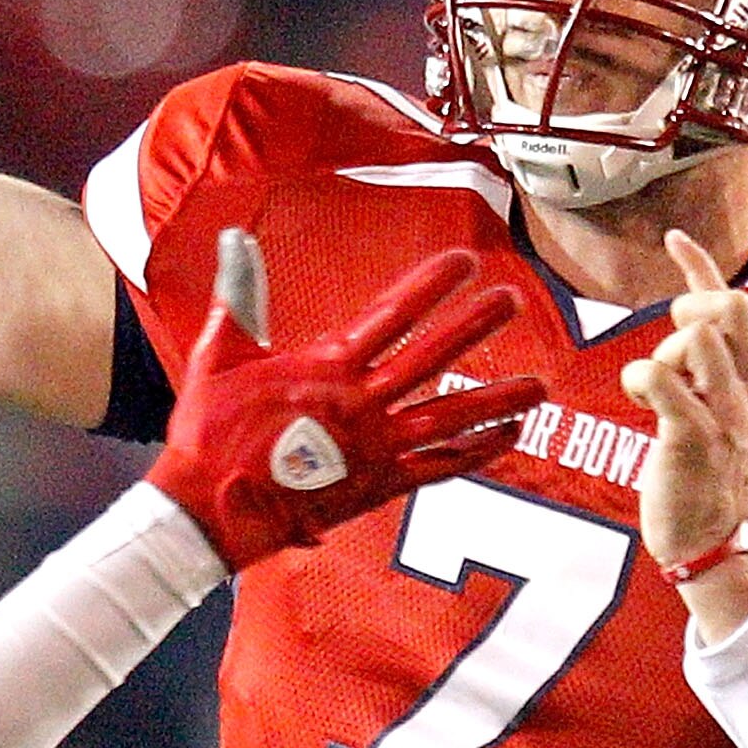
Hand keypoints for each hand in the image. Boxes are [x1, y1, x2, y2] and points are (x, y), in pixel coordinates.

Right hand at [148, 233, 541, 570]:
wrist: (208, 508)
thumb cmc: (208, 433)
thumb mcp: (218, 354)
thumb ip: (239, 294)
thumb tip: (236, 238)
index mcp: (326, 367)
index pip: (394, 314)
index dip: (433, 285)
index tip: (465, 261)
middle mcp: (360, 403)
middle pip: (433, 357)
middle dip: (474, 325)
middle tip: (510, 300)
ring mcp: (375, 447)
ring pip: (451, 417)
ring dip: (497, 398)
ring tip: (539, 385)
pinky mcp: (379, 485)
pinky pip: (442, 467)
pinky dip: (479, 452)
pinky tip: (510, 435)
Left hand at [619, 231, 747, 570]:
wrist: (711, 539)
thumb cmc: (704, 473)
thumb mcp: (717, 409)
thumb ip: (708, 367)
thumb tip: (692, 324)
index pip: (735, 304)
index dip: (700, 266)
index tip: (673, 237)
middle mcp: (746, 389)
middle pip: (730, 307)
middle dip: (689, 307)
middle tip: (669, 348)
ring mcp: (723, 413)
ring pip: (696, 338)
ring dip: (663, 352)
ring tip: (659, 392)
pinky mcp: (693, 438)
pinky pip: (661, 380)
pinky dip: (641, 379)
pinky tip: (642, 402)